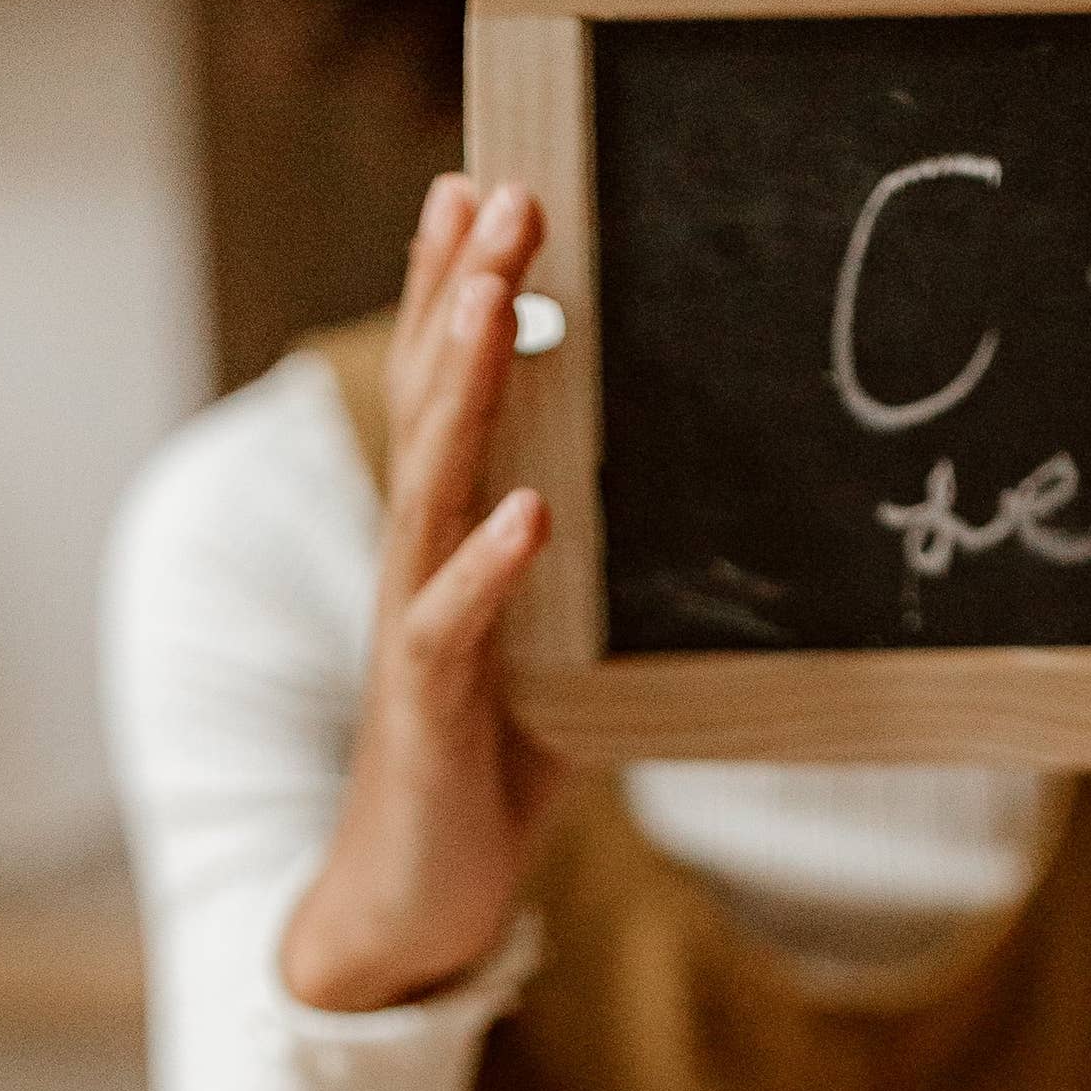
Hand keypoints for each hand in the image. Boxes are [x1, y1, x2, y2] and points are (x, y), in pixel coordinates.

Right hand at [280, 175, 564, 1011]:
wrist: (413, 905)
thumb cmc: (484, 774)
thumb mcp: (553, 655)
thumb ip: (591, 583)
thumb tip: (677, 524)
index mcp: (447, 546)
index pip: (448, 395)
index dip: (452, 289)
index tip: (479, 184)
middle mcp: (417, 569)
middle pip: (435, 408)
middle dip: (460, 293)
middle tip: (496, 190)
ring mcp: (413, 635)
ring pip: (430, 488)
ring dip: (465, 388)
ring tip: (495, 297)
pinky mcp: (427, 713)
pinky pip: (451, 629)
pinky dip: (487, 567)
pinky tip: (526, 510)